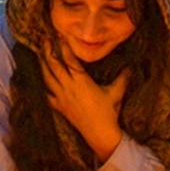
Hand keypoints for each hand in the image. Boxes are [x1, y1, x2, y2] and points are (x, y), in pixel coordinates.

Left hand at [40, 41, 128, 158]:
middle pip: (54, 66)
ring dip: (42, 65)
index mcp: (82, 81)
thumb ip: (123, 77)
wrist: (100, 134)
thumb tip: (131, 65)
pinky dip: (42, 86)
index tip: (60, 36)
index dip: (64, 47)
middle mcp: (69, 87)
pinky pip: (46, 94)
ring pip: (47, 78)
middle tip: (45, 40)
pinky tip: (38, 80)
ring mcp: (62, 97)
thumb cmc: (109, 112)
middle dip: (48, 52)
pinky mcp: (59, 107)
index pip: (70, 60)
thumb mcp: (117, 92)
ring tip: (39, 55)